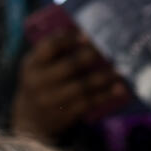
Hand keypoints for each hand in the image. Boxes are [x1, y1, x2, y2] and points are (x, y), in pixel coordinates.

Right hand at [11, 29, 129, 140]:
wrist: (31, 118)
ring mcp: (51, 100)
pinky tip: (119, 88)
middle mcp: (38, 82)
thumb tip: (84, 32)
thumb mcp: (37, 64)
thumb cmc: (40, 81)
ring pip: (82, 87)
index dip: (68, 39)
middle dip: (89, 57)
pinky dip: (105, 95)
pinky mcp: (64, 114)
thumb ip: (54, 50)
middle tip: (107, 51)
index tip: (87, 36)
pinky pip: (88, 103)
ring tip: (119, 71)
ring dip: (103, 78)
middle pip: (68, 67)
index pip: (50, 47)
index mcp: (32, 64)